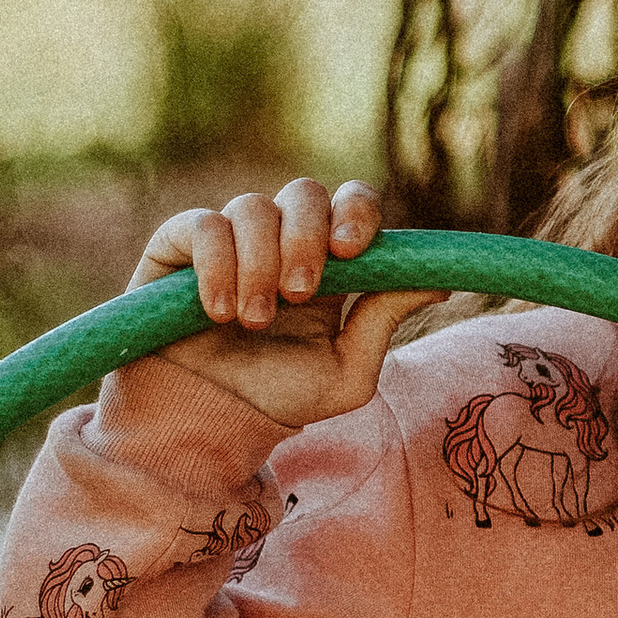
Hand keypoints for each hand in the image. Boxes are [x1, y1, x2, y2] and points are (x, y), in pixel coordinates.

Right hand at [130, 179, 427, 429]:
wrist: (206, 424)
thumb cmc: (278, 400)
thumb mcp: (345, 373)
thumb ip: (382, 323)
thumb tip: (439, 285)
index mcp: (326, 263)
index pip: (350, 204)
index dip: (355, 211)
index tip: (351, 249)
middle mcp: (278, 241)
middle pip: (304, 193)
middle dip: (307, 237)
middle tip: (300, 293)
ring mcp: (228, 240)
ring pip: (251, 207)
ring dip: (259, 264)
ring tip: (252, 321)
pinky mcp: (177, 248)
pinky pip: (202, 226)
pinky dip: (216, 265)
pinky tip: (218, 311)